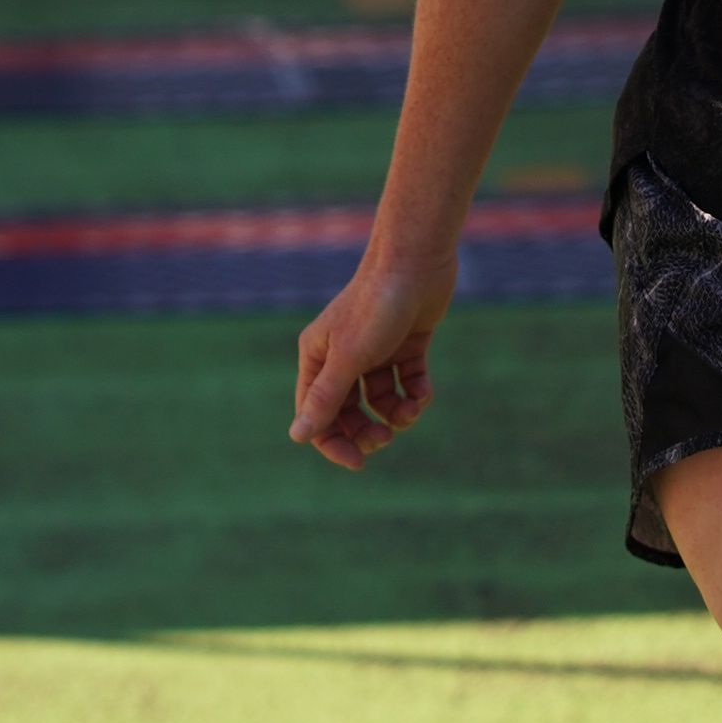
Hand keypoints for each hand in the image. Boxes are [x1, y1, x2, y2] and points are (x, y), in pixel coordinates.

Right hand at [293, 247, 454, 471]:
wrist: (416, 260)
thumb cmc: (376, 306)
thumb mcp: (349, 358)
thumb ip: (325, 398)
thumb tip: (297, 437)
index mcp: (318, 357)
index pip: (316, 414)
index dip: (334, 442)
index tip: (358, 462)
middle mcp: (342, 356)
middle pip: (349, 412)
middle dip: (368, 430)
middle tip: (386, 439)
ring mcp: (376, 351)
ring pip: (382, 400)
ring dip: (398, 413)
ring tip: (413, 409)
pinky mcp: (405, 345)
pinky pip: (407, 382)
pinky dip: (417, 391)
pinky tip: (424, 389)